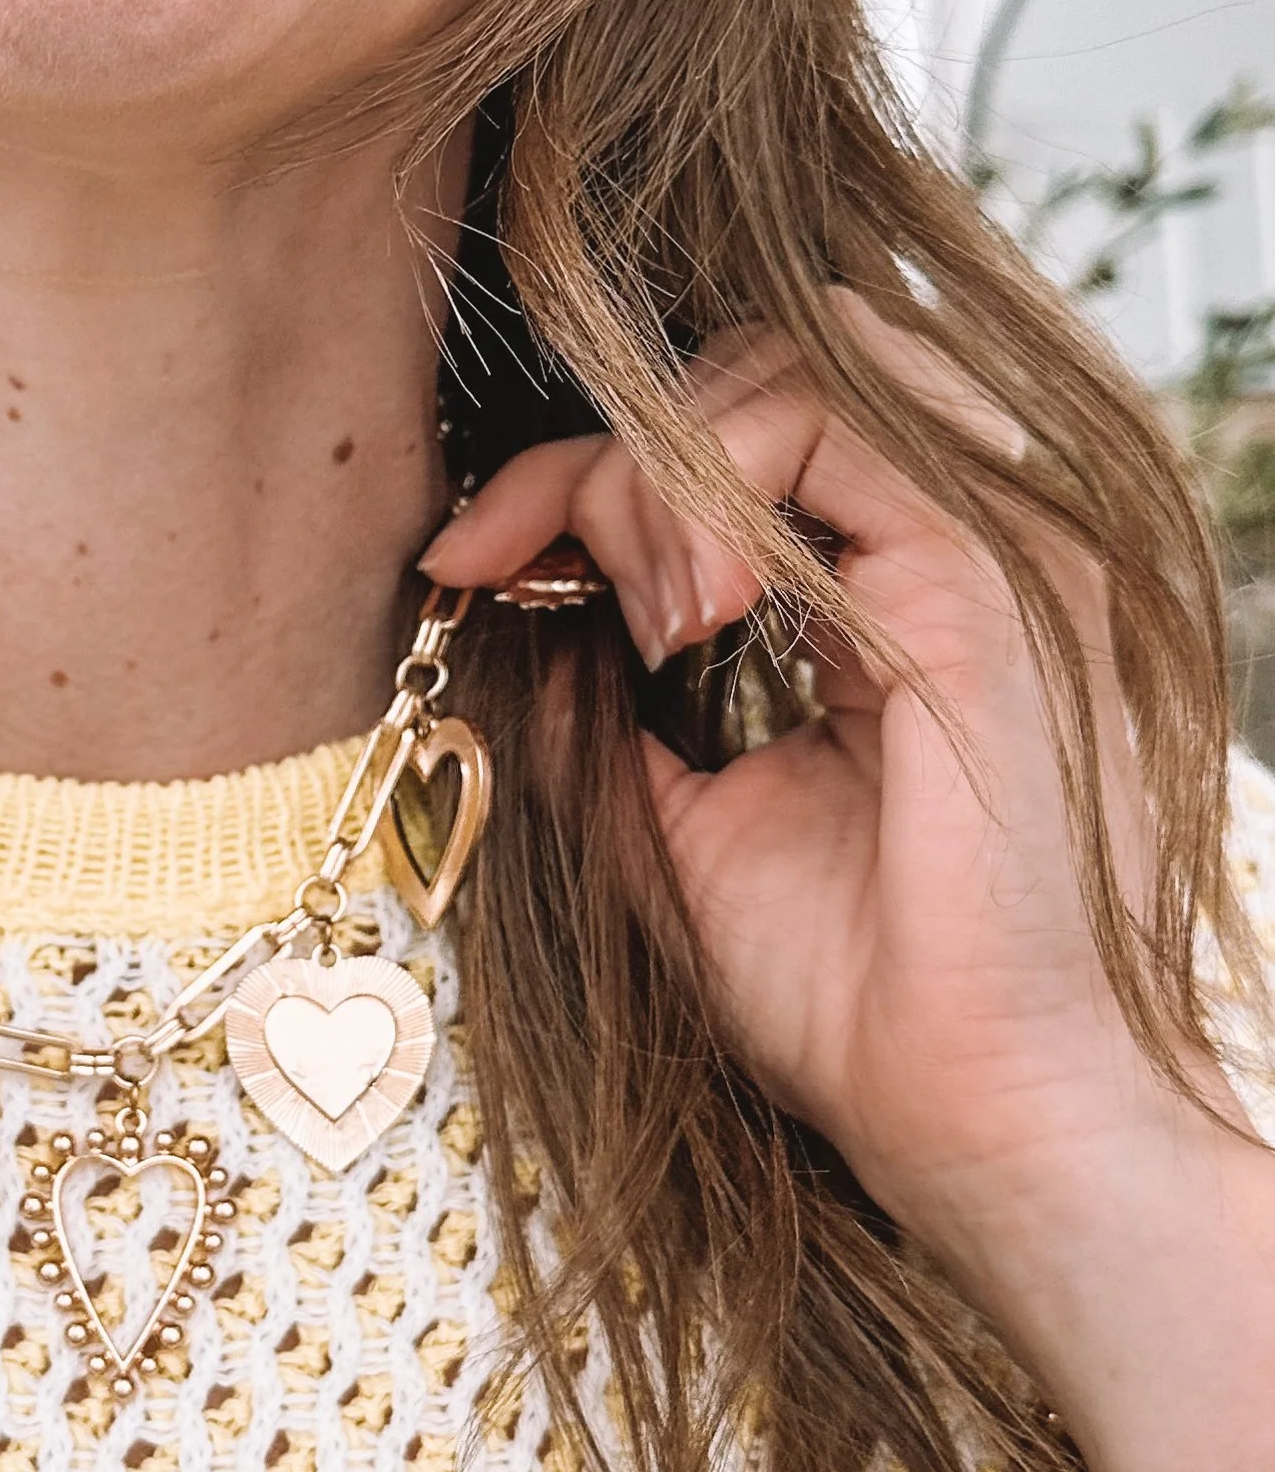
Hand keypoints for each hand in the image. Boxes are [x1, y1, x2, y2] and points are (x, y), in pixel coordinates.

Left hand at [424, 301, 1274, 1471]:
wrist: (964, 1110)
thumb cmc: (850, 997)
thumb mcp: (674, 826)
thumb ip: (602, 709)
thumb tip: (502, 609)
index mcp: (896, 595)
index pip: (740, 433)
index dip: (581, 468)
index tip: (469, 557)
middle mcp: (959, 545)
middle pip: (764, 367)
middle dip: (598, 447)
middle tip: (505, 560)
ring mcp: (996, 543)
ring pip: (804, 361)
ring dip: (661, 465)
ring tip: (638, 618)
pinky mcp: (1002, 571)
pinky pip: (842, 423)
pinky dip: (721, 485)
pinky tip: (686, 613)